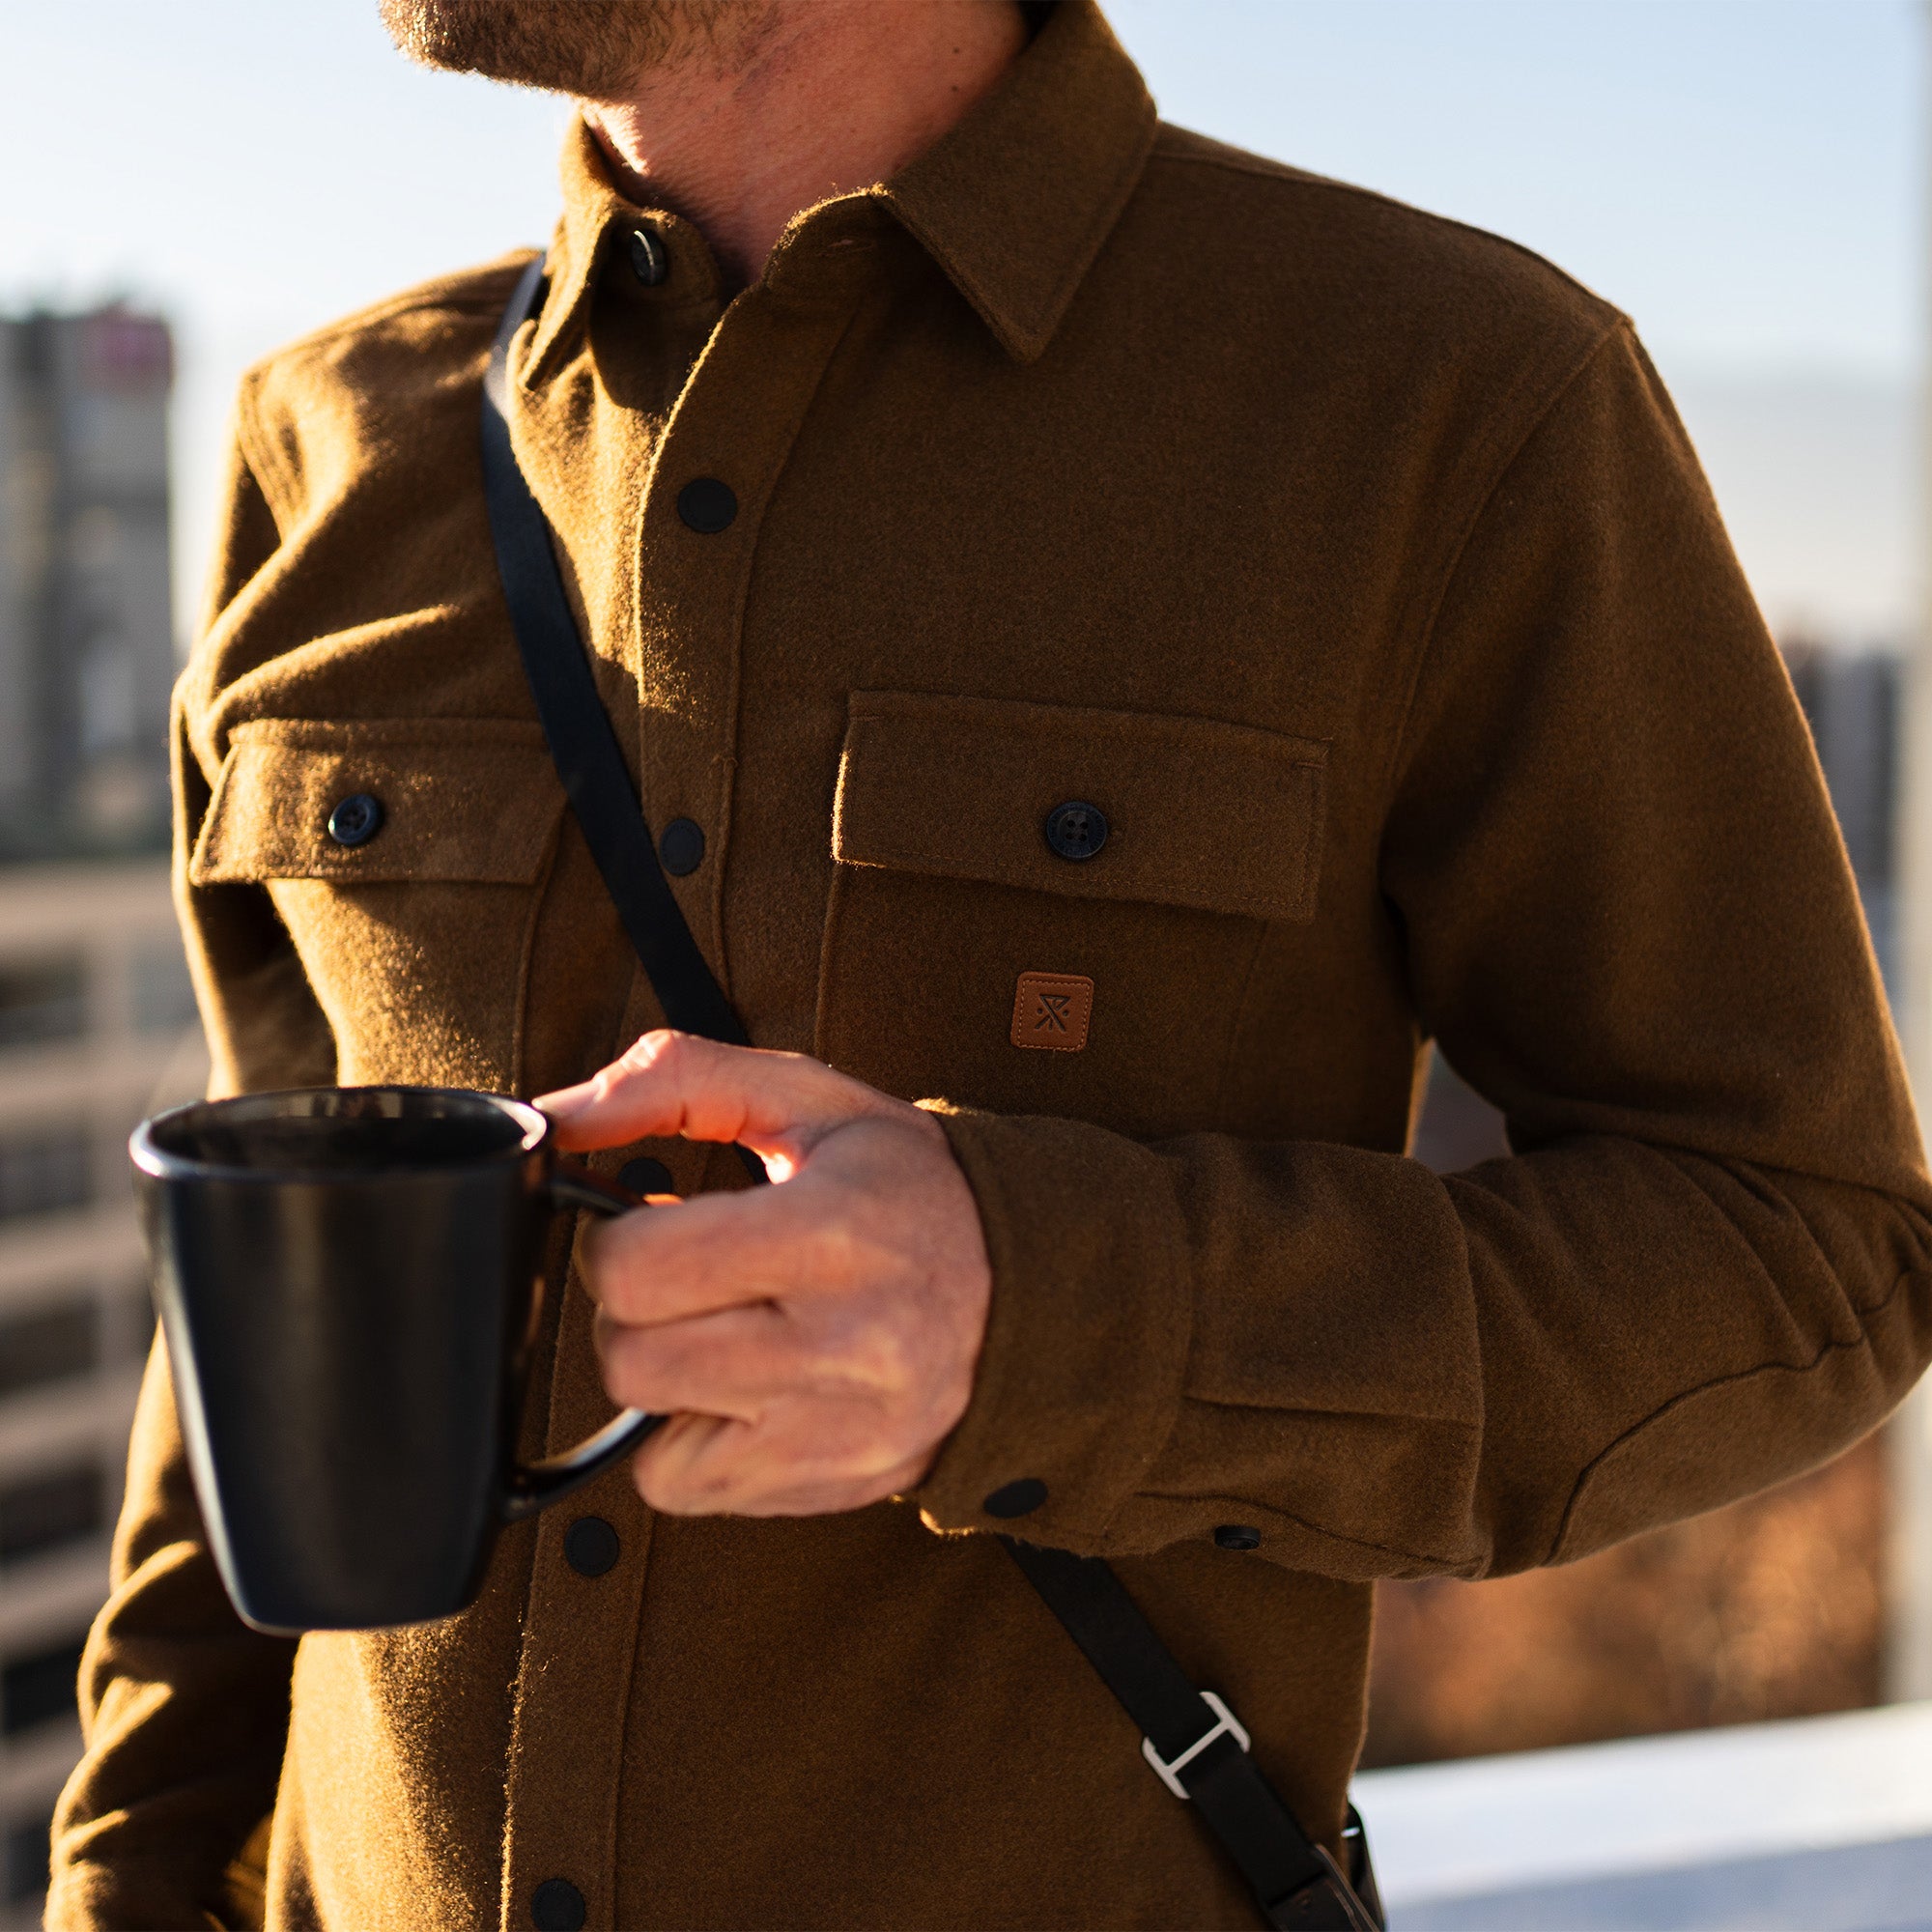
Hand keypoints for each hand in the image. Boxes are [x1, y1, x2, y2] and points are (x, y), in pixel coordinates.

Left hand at [535, 1032, 992, 1515]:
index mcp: (834, 1232)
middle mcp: (844, 1345)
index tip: (655, 1224)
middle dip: (636, 1311)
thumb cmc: (907, 1186)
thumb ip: (676, 1082)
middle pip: (631, 1360)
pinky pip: (686, 1492)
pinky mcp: (833, 1488)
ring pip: (648, 1437)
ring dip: (663, 1379)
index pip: (637, 1269)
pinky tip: (750, 1390)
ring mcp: (841, 1432)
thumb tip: (552, 1119)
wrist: (1030, 1289)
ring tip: (727, 1331)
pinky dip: (693, 1442)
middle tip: (692, 1279)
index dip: (617, 1241)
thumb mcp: (810, 1099)